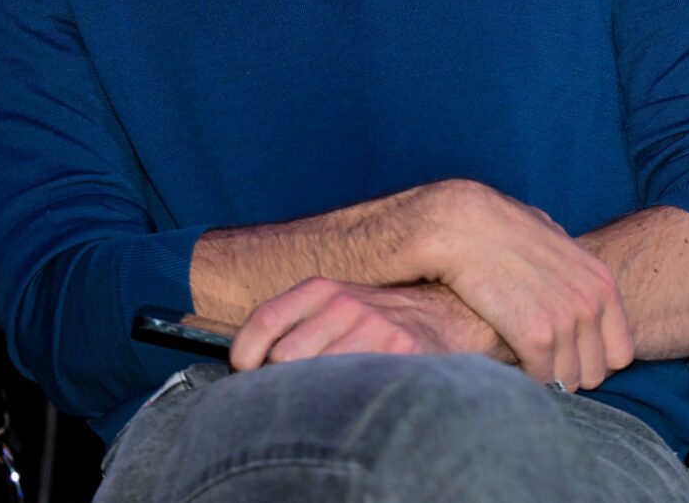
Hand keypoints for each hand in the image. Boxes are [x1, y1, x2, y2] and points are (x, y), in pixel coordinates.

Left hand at [229, 277, 504, 371]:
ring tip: (325, 398)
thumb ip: (292, 324)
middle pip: (285, 357)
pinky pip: (354, 387)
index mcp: (320, 289)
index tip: (246, 374)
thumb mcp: (332, 305)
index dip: (244, 355)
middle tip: (291, 393)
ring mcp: (374, 326)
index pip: (264, 320)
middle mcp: (345, 302)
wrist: (444, 314)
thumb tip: (244, 368)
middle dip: (282, 383)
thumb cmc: (374, 320)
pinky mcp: (400, 350)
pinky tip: (353, 396)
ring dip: (313, 396)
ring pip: (317, 377)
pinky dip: (345, 400)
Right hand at [412, 181, 633, 390]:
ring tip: (522, 360)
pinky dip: (525, 378)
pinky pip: (541, 379)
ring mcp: (568, 320)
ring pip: (568, 381)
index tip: (568, 357)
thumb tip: (574, 285)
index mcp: (603, 285)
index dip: (593, 360)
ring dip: (546, 378)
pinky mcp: (536, 335)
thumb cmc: (504, 232)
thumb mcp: (557, 246)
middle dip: (569, 373)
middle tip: (541, 363)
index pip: (621, 353)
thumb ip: (574, 273)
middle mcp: (592, 304)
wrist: (467, 225)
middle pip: (596, 373)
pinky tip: (507, 359)